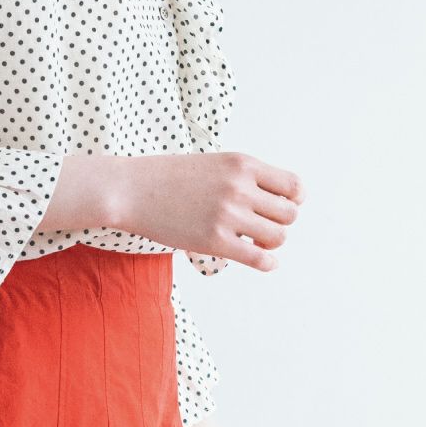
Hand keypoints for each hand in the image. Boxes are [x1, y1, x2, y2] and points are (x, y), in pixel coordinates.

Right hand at [109, 152, 305, 274]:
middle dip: (280, 223)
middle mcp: (239, 187)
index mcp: (242, 164)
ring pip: (278, 237)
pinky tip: (263, 261)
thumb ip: (245, 177)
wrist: (131, 189)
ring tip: (254, 240)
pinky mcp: (214, 241)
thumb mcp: (214, 163)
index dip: (293, 200)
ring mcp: (227, 215)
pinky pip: (259, 258)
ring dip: (270, 242)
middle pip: (290, 214)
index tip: (279, 206)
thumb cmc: (170, 177)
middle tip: (262, 225)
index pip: (294, 186)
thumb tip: (278, 200)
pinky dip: (267, 263)